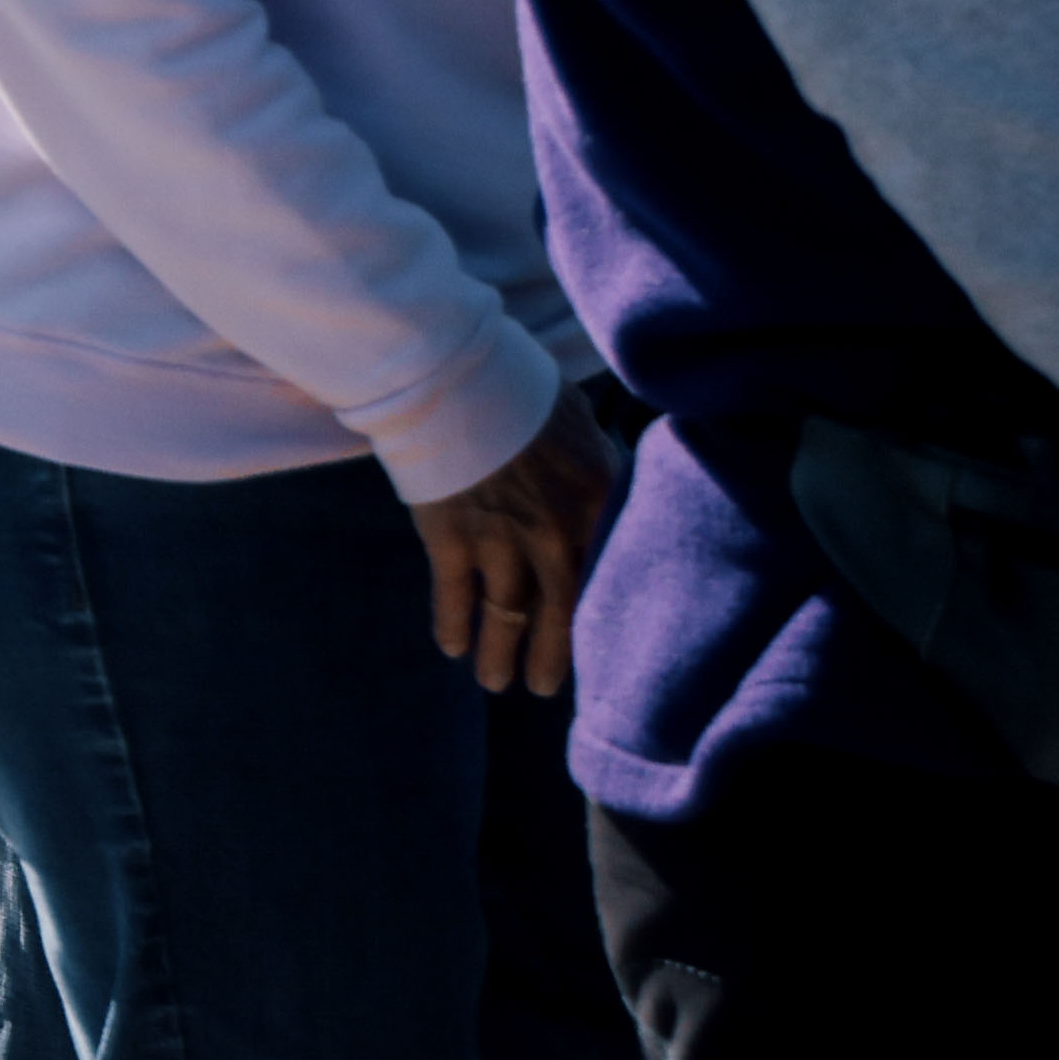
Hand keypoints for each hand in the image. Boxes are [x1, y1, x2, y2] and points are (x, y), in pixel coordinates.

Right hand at [409, 398, 618, 693]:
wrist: (449, 371)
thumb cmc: (518, 386)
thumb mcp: (581, 423)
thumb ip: (599, 465)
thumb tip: (610, 488)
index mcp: (598, 504)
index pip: (609, 578)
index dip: (605, 619)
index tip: (603, 647)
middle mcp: (557, 535)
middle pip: (561, 615)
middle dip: (551, 659)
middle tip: (543, 688)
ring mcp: (501, 541)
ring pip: (507, 617)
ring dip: (500, 655)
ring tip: (495, 682)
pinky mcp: (450, 538)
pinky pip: (453, 596)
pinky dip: (452, 624)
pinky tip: (452, 646)